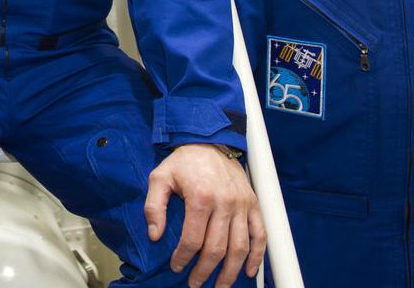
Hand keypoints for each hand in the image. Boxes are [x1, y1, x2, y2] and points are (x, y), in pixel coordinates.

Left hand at [144, 143, 265, 287]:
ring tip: (220, 286)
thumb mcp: (160, 177)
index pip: (192, 240)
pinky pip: (260, 235)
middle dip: (205, 271)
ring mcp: (241, 205)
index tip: (177, 267)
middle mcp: (224, 203)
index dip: (183, 258)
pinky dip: (257, 256)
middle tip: (195, 284)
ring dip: (230, 272)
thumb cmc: (184, 161)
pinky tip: (249, 272)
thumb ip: (153, 206)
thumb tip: (155, 235)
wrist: (211, 140)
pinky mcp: (253, 204)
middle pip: (216, 248)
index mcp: (200, 197)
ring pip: (240, 247)